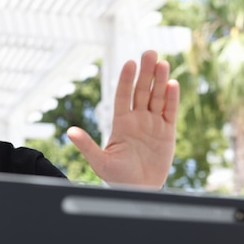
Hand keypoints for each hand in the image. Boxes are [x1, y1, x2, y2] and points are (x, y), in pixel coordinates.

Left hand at [67, 50, 178, 187]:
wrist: (138, 190)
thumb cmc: (117, 177)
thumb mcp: (99, 161)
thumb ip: (86, 145)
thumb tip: (70, 131)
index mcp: (121, 123)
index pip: (123, 96)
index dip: (126, 80)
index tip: (130, 63)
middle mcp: (137, 120)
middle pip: (142, 91)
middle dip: (146, 72)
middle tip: (150, 52)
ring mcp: (153, 124)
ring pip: (157, 98)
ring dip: (160, 81)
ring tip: (163, 63)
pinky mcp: (167, 132)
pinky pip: (170, 112)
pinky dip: (172, 99)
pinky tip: (173, 84)